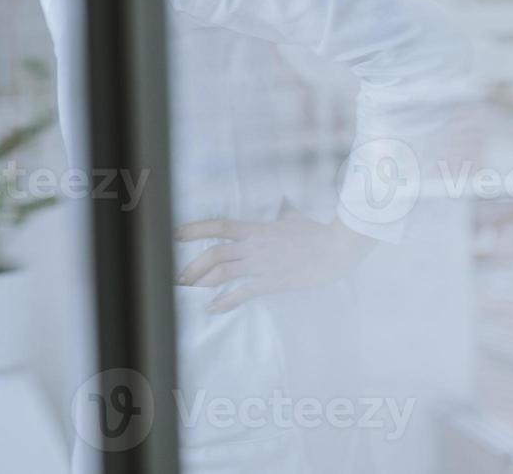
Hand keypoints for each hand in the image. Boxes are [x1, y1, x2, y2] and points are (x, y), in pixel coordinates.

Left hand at [173, 202, 377, 313]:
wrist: (336, 249)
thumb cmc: (316, 232)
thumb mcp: (293, 217)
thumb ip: (281, 212)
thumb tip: (282, 202)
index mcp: (255, 228)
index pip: (219, 225)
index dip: (195, 229)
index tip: (176, 234)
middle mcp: (254, 246)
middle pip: (214, 254)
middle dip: (192, 266)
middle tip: (178, 275)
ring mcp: (261, 265)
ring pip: (223, 273)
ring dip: (201, 282)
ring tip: (187, 289)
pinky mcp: (271, 283)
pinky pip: (242, 294)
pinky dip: (224, 302)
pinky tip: (211, 308)